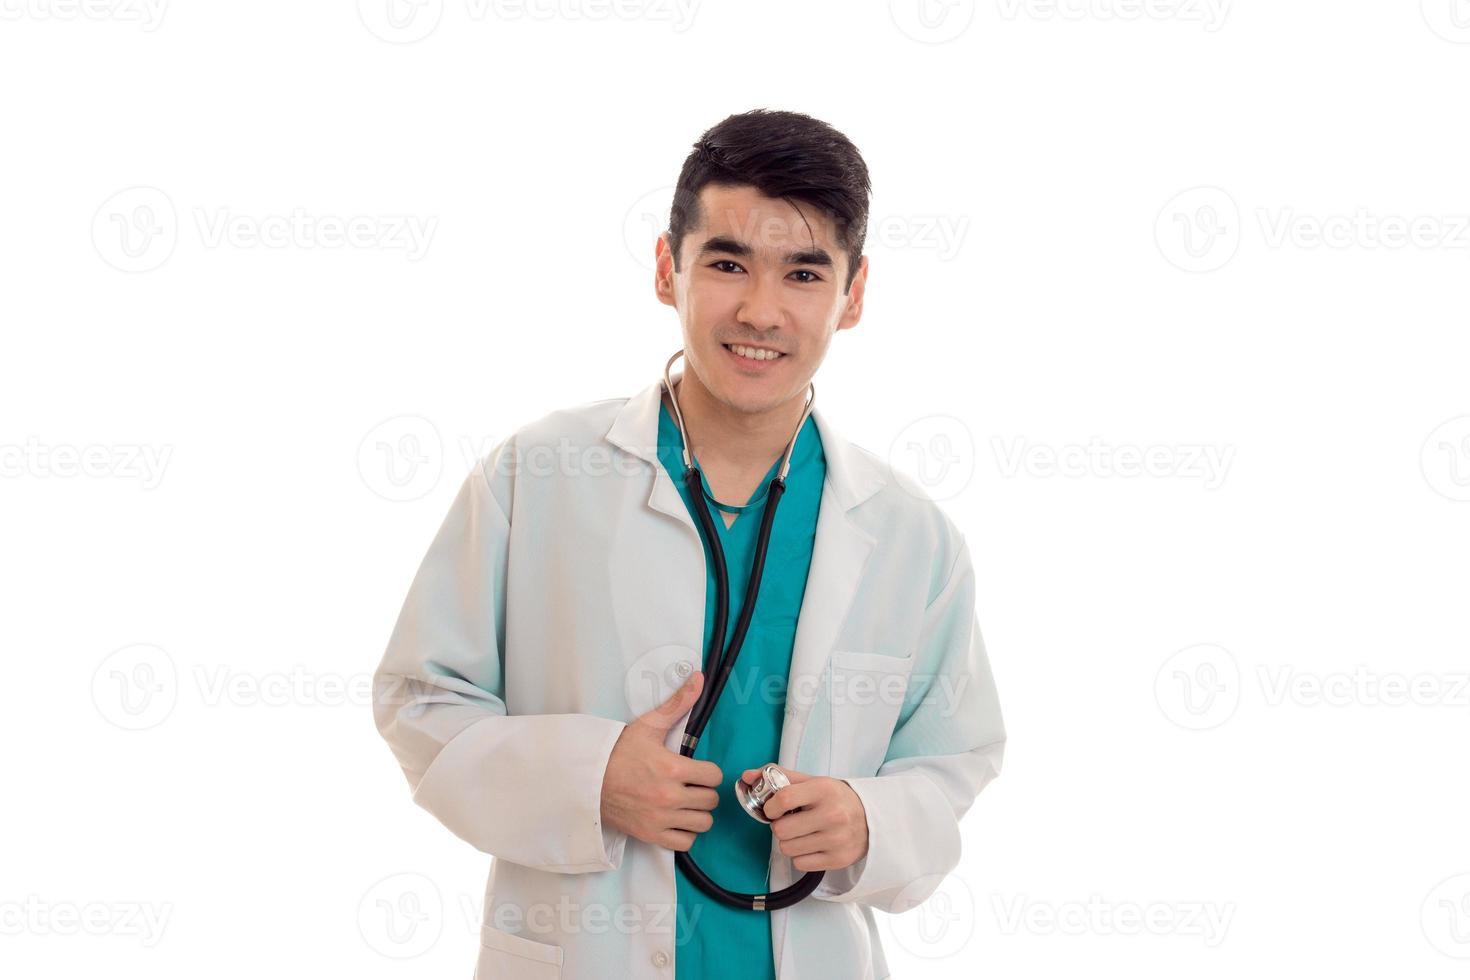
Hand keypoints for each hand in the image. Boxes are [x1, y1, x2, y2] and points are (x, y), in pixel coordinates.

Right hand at [601, 671, 722, 852]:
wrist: (587, 778)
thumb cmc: (618, 751)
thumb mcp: (649, 725)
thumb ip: (678, 703)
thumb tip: (699, 678)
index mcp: (672, 768)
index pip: (714, 776)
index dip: (708, 771)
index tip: (696, 769)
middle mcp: (669, 796)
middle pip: (710, 800)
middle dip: (703, 791)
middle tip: (689, 784)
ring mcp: (660, 818)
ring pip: (703, 823)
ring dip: (697, 813)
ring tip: (685, 803)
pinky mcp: (650, 835)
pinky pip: (685, 842)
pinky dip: (684, 833)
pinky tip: (675, 819)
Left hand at [740, 766, 868, 872]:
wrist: (871, 819)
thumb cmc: (834, 798)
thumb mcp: (811, 782)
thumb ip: (778, 776)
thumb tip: (746, 776)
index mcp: (824, 790)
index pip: (783, 800)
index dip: (770, 807)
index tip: (774, 809)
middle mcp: (833, 815)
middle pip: (781, 830)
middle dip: (780, 826)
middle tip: (791, 822)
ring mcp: (836, 839)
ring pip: (787, 849)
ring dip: (789, 842)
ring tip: (802, 833)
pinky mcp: (837, 859)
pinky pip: (799, 863)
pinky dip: (800, 856)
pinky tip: (811, 845)